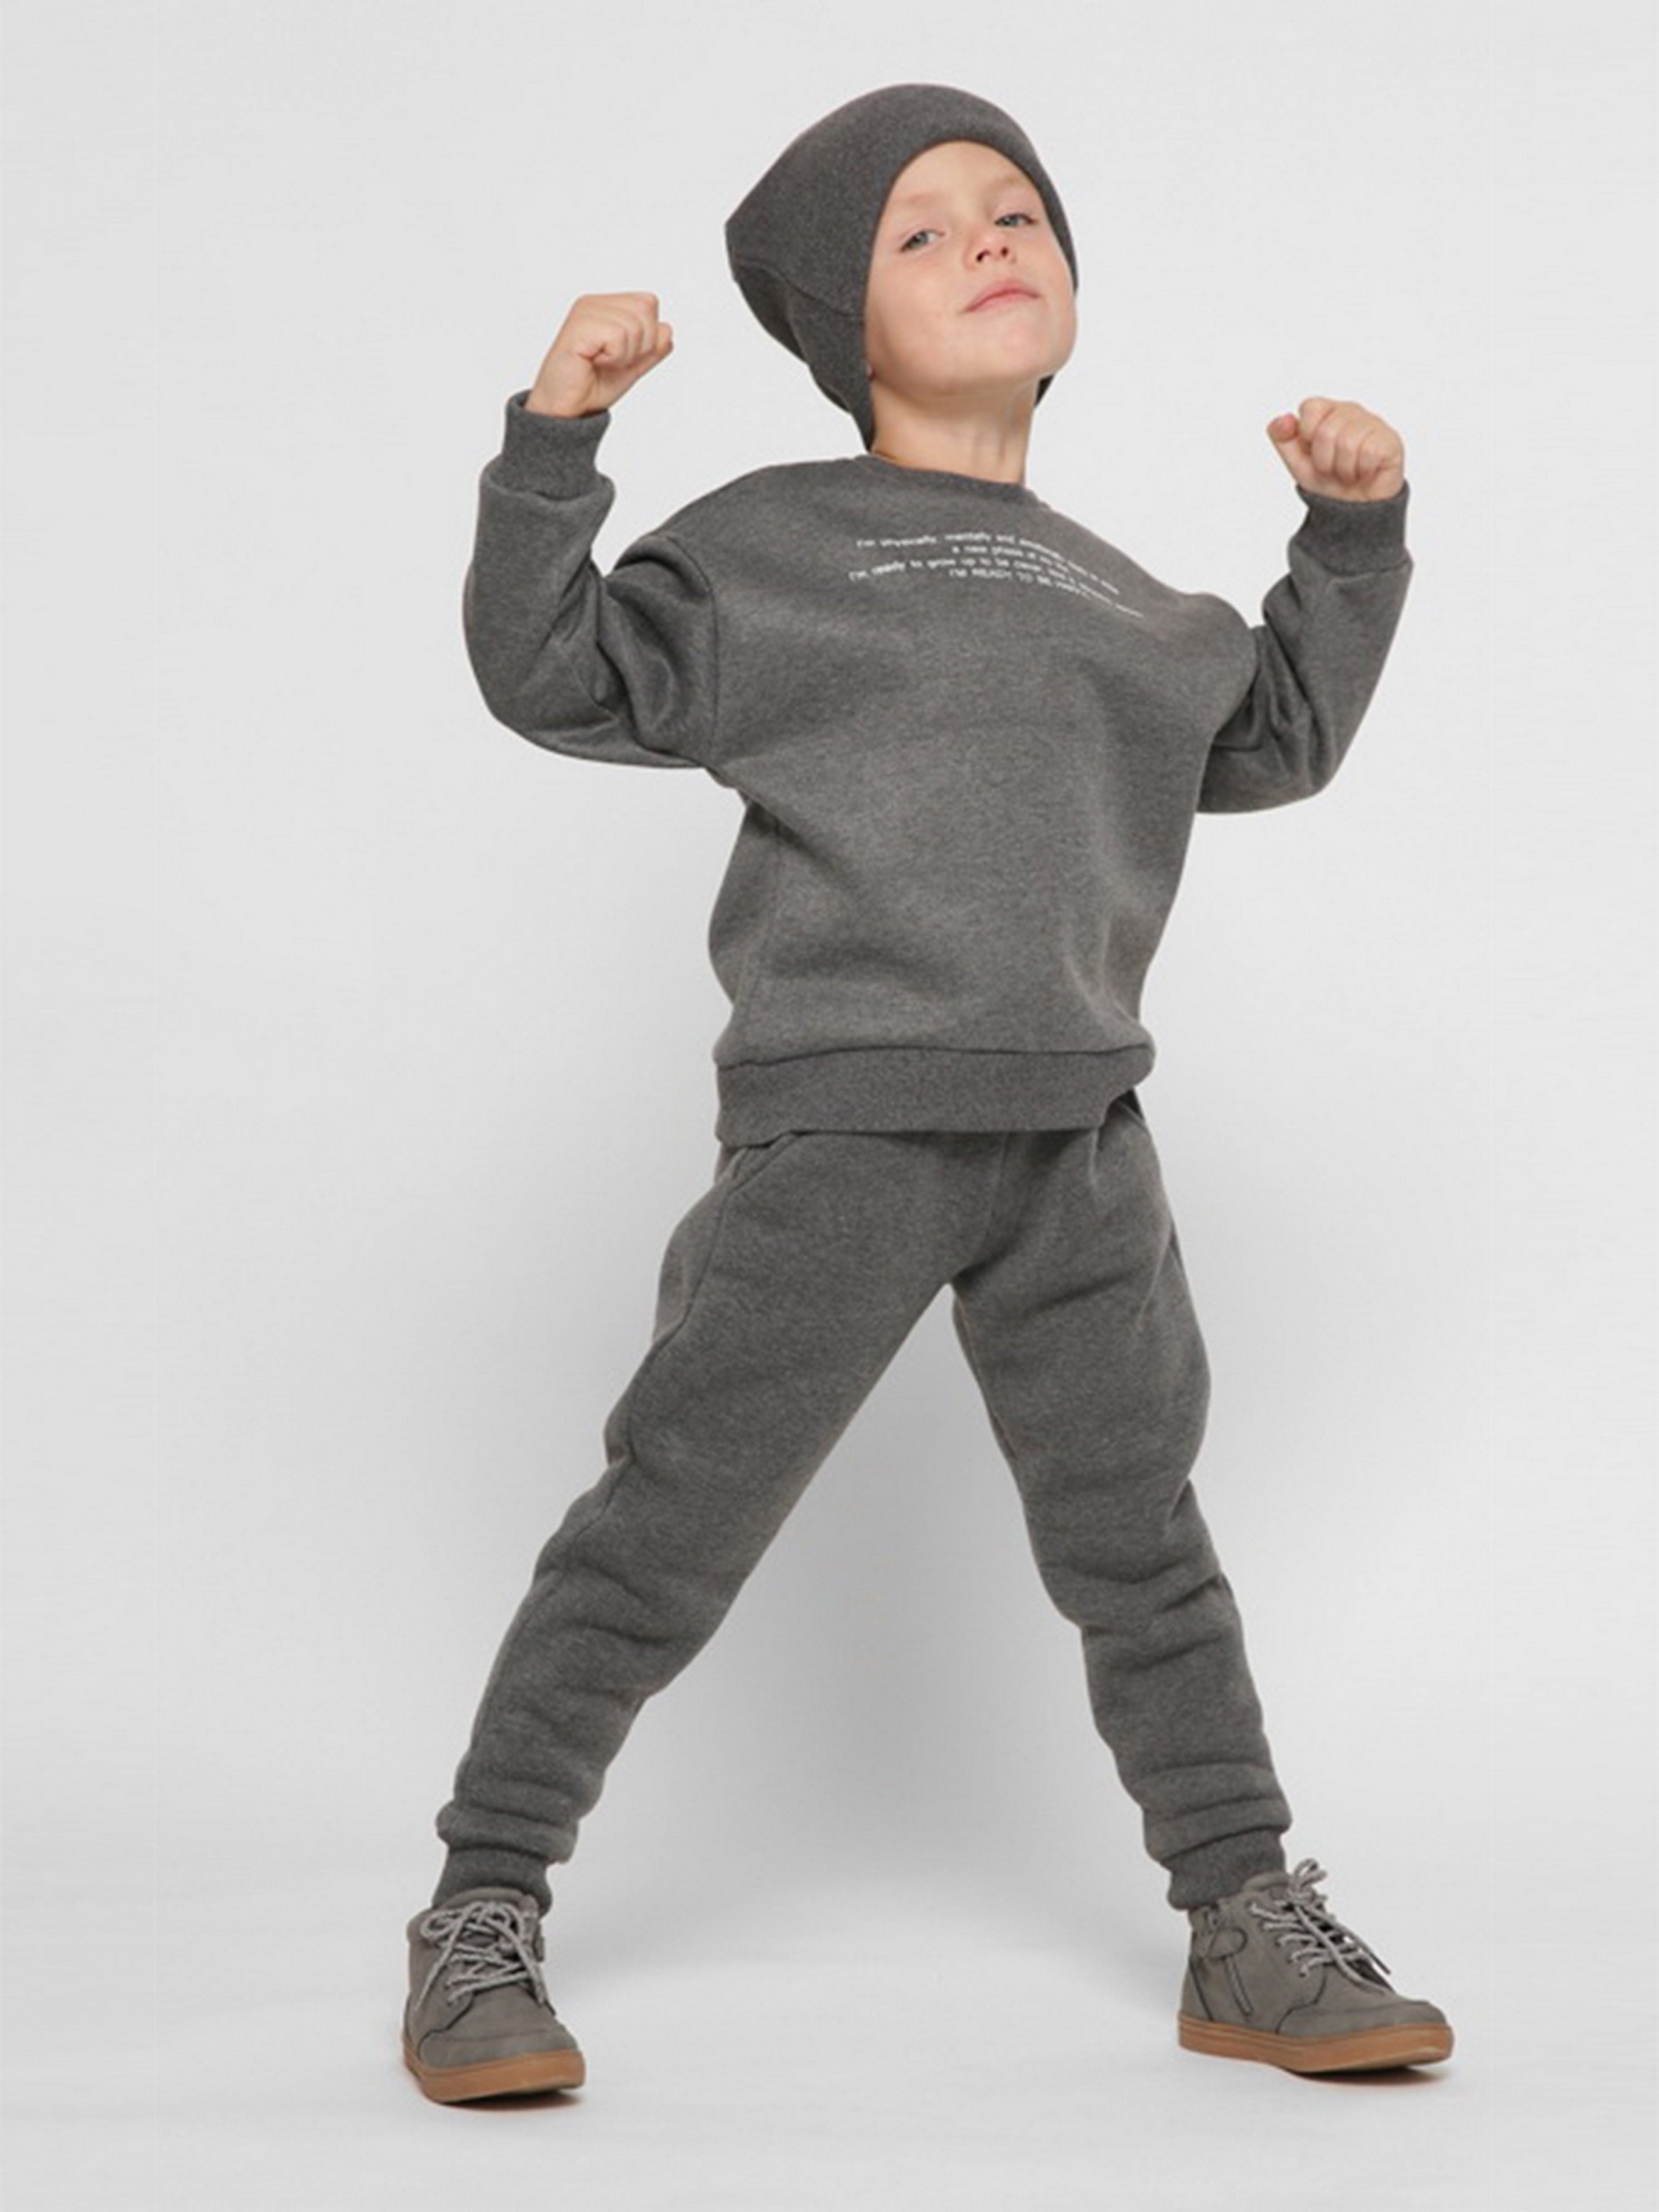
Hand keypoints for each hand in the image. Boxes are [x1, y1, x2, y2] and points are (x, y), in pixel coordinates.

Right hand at [525, 292, 674, 419]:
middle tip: (614, 360)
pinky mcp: (579, 327)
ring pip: (634, 324)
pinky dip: (614, 357)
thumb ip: (652, 348)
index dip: (647, 335)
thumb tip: (668, 329)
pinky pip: (618, 336)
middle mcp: (594, 303)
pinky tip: (594, 362)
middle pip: (646, 308)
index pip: (648, 303)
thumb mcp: (632, 365)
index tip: (622, 355)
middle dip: (641, 344)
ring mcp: (585, 312)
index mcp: (606, 306)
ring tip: (602, 362)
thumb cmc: (592, 386)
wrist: (569, 408)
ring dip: (625, 354)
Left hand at [1266, 397, 1404, 501]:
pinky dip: (1362, 470)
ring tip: (1348, 473)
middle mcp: (1351, 411)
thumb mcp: (1297, 462)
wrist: (1352, 510)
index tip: (1313, 451)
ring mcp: (1373, 423)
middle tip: (1332, 468)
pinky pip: (1369, 452)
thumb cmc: (1327, 480)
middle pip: (1327, 430)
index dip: (1307, 434)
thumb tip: (1283, 419)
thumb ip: (1282, 438)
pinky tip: (1364, 472)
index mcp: (1328, 411)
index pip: (1310, 406)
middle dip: (1323, 460)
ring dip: (1343, 468)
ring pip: (1348, 442)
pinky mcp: (1390, 441)